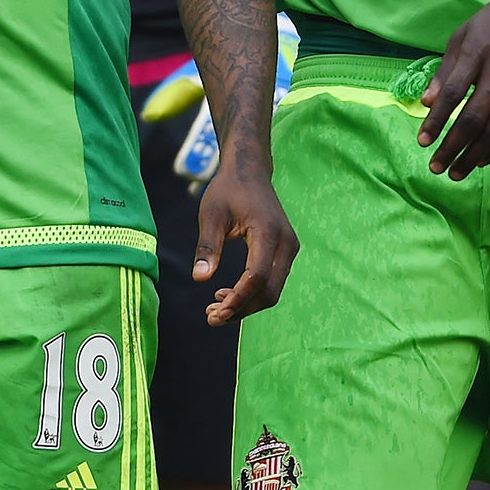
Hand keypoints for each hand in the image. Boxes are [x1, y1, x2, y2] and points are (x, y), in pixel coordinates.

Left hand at [193, 148, 297, 323]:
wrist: (249, 172)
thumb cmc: (228, 190)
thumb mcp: (211, 214)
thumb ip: (208, 247)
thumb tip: (199, 279)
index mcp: (268, 232)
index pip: (256, 276)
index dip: (238, 298)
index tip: (215, 311)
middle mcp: (286, 243)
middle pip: (269, 290)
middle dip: (241, 308)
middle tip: (212, 317)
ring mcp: (289, 248)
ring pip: (272, 290)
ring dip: (246, 304)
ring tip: (216, 308)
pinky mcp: (286, 251)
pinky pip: (272, 280)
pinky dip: (252, 293)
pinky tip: (228, 294)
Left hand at [417, 0, 489, 180]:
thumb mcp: (462, 36)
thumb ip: (444, 70)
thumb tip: (425, 103)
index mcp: (476, 52)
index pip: (452, 93)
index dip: (436, 120)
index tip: (422, 141)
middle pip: (475, 117)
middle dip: (453, 146)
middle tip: (436, 167)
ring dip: (475, 154)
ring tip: (457, 171)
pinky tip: (483, 159)